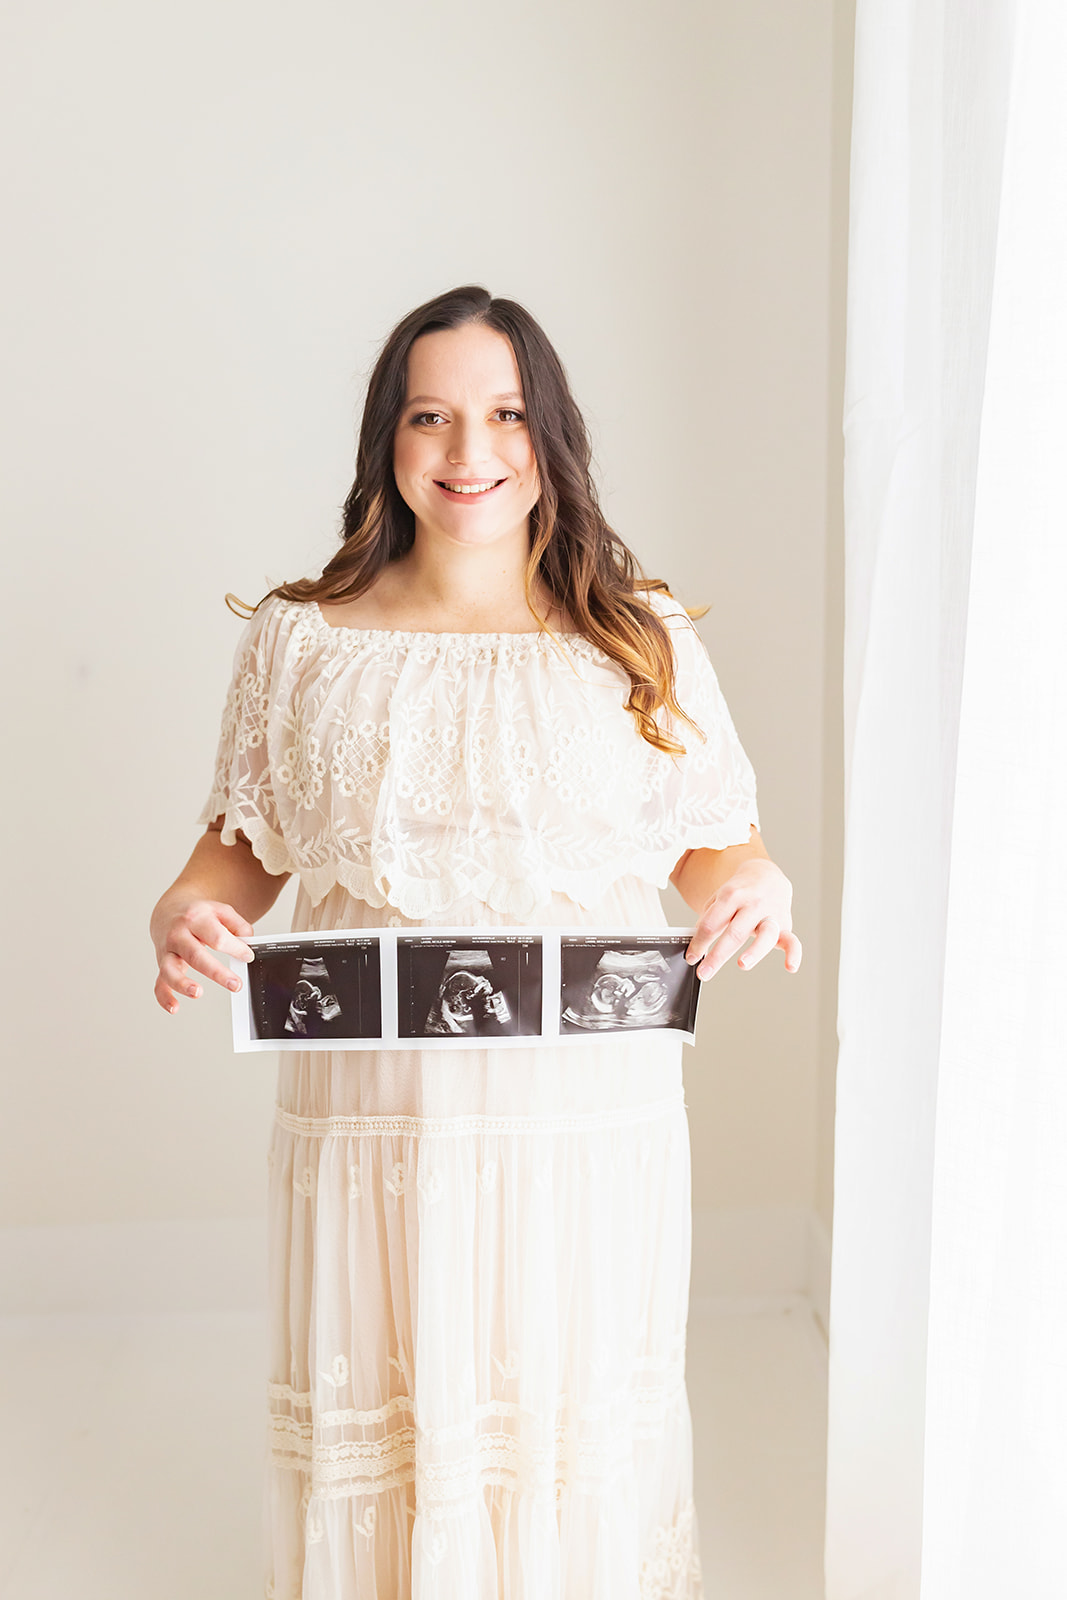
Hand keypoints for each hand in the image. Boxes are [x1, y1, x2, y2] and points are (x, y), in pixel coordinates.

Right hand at [151, 898, 255, 1014]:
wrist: (169, 910)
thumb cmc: (198, 914)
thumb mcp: (220, 911)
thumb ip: (238, 924)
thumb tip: (248, 942)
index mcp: (196, 919)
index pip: (217, 937)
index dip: (235, 948)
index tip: (248, 957)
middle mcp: (178, 935)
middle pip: (195, 955)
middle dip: (216, 972)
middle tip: (235, 984)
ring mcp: (167, 951)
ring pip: (170, 970)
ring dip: (182, 984)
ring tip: (198, 992)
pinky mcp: (161, 964)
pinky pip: (159, 982)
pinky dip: (164, 996)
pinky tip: (174, 1007)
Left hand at [684, 859, 801, 980]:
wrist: (765, 874)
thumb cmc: (738, 892)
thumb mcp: (718, 899)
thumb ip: (709, 920)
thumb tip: (698, 945)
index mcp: (732, 896)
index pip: (712, 923)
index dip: (699, 943)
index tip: (691, 958)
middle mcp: (753, 904)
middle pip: (735, 932)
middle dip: (718, 955)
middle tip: (704, 972)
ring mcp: (771, 914)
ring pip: (766, 934)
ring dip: (754, 951)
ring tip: (742, 964)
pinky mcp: (785, 925)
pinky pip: (792, 940)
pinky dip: (794, 953)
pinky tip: (790, 967)